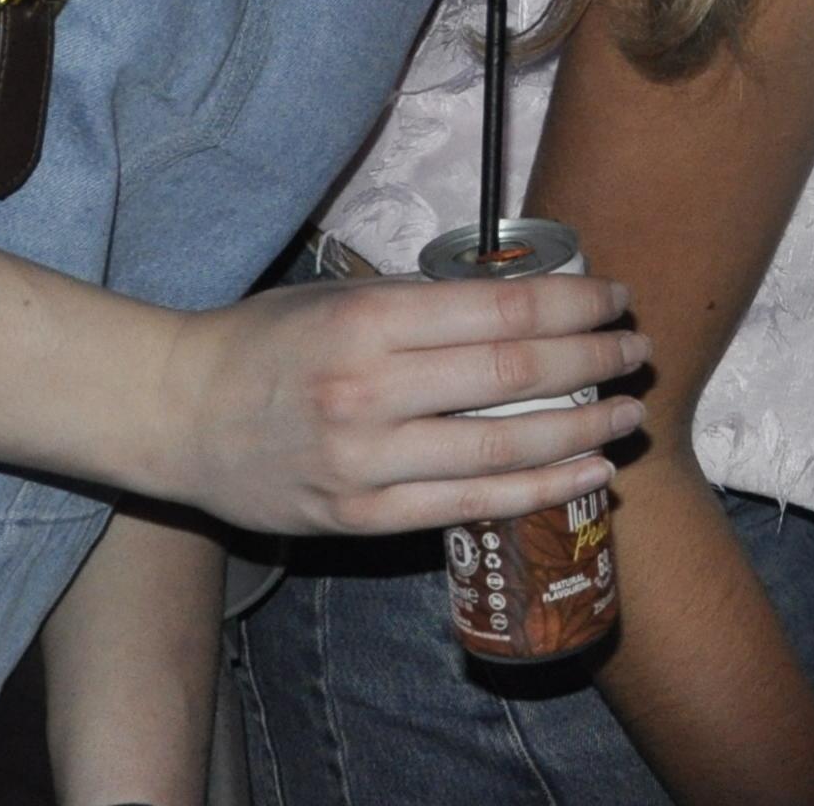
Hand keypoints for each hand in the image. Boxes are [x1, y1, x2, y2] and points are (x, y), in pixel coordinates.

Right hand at [149, 269, 645, 538]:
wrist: (176, 415)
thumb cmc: (265, 343)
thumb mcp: (340, 295)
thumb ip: (424, 304)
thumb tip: (524, 304)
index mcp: (369, 320)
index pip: (501, 310)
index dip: (574, 303)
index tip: (616, 297)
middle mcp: (371, 390)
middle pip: (514, 377)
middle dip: (593, 361)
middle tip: (637, 352)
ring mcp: (365, 461)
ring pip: (502, 450)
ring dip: (582, 431)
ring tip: (628, 415)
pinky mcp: (359, 517)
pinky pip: (469, 507)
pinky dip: (538, 491)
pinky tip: (588, 474)